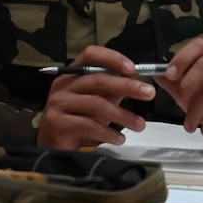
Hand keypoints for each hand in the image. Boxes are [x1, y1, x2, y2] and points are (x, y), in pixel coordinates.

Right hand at [36, 46, 154, 149]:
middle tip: (149, 94)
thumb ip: (113, 91)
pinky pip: (88, 125)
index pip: (90, 54)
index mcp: (72, 75)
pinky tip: (120, 139)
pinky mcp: (57, 123)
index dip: (112, 58)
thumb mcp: (98, 103)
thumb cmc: (78, 122)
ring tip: (140, 125)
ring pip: (96, 103)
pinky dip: (108, 132)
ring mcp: (57, 103)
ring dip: (123, 115)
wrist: (53, 148)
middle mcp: (62, 85)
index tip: (133, 69)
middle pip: (97, 79)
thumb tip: (136, 80)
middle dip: (127, 86)